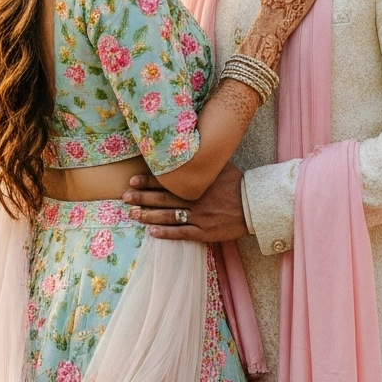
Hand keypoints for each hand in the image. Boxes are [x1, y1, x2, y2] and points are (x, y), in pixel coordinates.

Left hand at [123, 162, 246, 246]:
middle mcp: (195, 199)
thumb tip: (188, 147)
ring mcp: (200, 217)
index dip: (149, 181)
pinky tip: (152, 233)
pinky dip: (167, 233)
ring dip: (149, 215)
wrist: (255, 205)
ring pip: (169, 216)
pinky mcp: (205, 232)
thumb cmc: (238, 184)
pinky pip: (183, 233)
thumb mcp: (221, 166)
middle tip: (125, 197)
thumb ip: (203, 161)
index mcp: (198, 183)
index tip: (132, 180)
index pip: (168, 181)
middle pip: (164, 198)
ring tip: (133, 214)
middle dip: (142, 197)